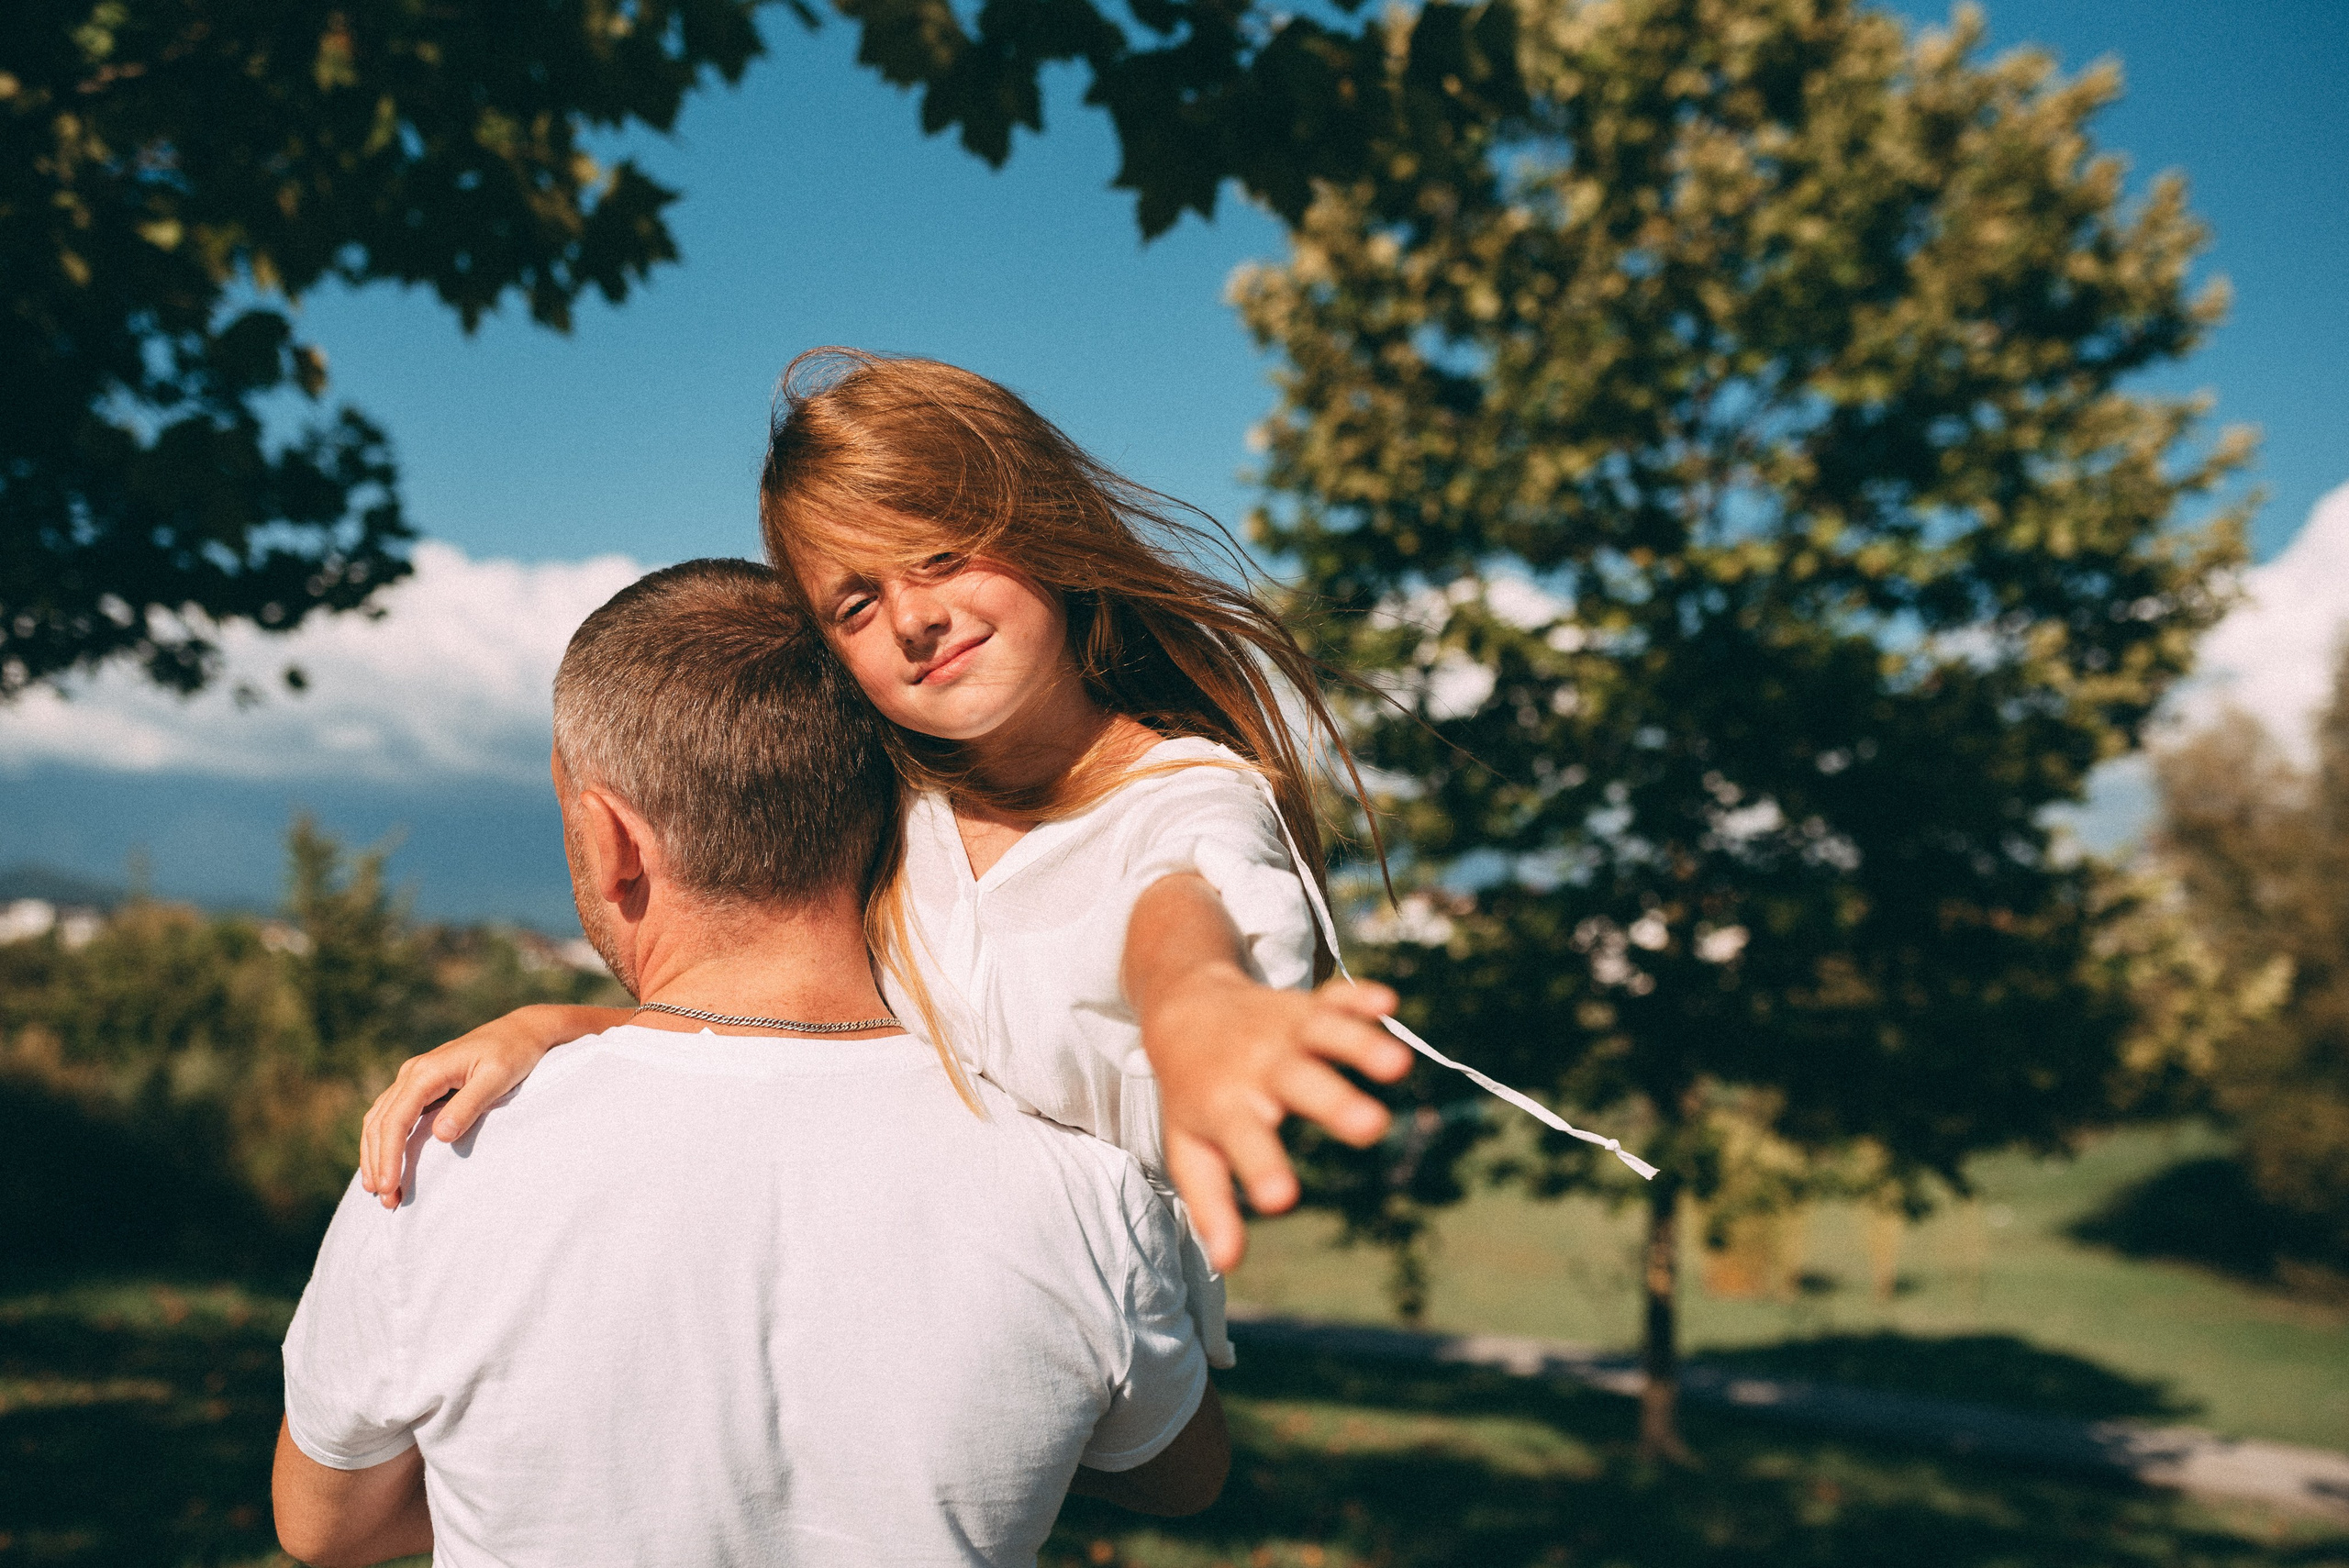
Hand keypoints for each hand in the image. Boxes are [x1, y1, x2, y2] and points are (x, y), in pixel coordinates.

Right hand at [358, 1004, 624, 1206]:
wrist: (522, 1031)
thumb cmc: (514, 1053)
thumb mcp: (497, 1077)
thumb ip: (470, 1105)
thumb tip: (441, 1136)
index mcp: (427, 1072)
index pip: (395, 1120)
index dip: (389, 1156)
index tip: (388, 1186)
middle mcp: (412, 1072)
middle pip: (380, 1123)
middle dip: (377, 1163)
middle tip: (385, 1201)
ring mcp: (414, 1077)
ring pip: (379, 1119)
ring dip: (375, 1154)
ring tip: (379, 1190)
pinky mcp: (421, 1084)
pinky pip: (391, 1114)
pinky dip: (383, 1140)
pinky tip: (385, 1162)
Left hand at [1146, 969, 1410, 1273]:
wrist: (1182, 1008)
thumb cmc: (1194, 1095)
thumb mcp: (1192, 1150)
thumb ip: (1211, 1205)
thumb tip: (1227, 1264)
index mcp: (1226, 1107)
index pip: (1245, 1142)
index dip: (1262, 1169)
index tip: (1281, 1199)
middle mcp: (1258, 1066)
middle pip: (1300, 1084)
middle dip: (1335, 1103)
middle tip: (1371, 1128)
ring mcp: (1285, 1032)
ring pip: (1326, 1035)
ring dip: (1361, 1046)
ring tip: (1399, 1065)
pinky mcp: (1309, 1007)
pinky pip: (1336, 999)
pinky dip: (1360, 1000)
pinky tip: (1387, 1003)